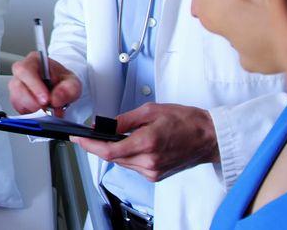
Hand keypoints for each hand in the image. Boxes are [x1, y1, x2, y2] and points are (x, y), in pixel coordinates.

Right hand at [9, 51, 80, 114]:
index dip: (34, 86)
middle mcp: (21, 73)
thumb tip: (55, 99)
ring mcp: (17, 86)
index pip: (25, 70)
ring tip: (48, 110)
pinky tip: (41, 112)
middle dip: (33, 101)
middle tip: (48, 108)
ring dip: (33, 109)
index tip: (46, 99)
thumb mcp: (73, 82)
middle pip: (17, 86)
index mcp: (33, 61)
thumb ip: (67, 89)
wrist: (61, 88)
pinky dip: (31, 114)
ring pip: (16, 99)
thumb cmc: (63, 81)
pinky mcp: (17, 99)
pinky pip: (18, 109)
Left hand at [72, 103, 219, 181]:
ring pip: (121, 163)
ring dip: (112, 151)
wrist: (208, 137)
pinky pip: (132, 166)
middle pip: (112, 158)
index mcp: (147, 143)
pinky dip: (126, 156)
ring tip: (109, 138)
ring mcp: (153, 171)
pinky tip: (128, 146)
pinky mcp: (155, 176)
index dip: (89, 145)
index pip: (109, 151)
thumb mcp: (151, 110)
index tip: (77, 139)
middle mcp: (149, 161)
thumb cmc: (186, 121)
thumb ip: (124, 120)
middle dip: (98, 146)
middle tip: (88, 135)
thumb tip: (103, 125)